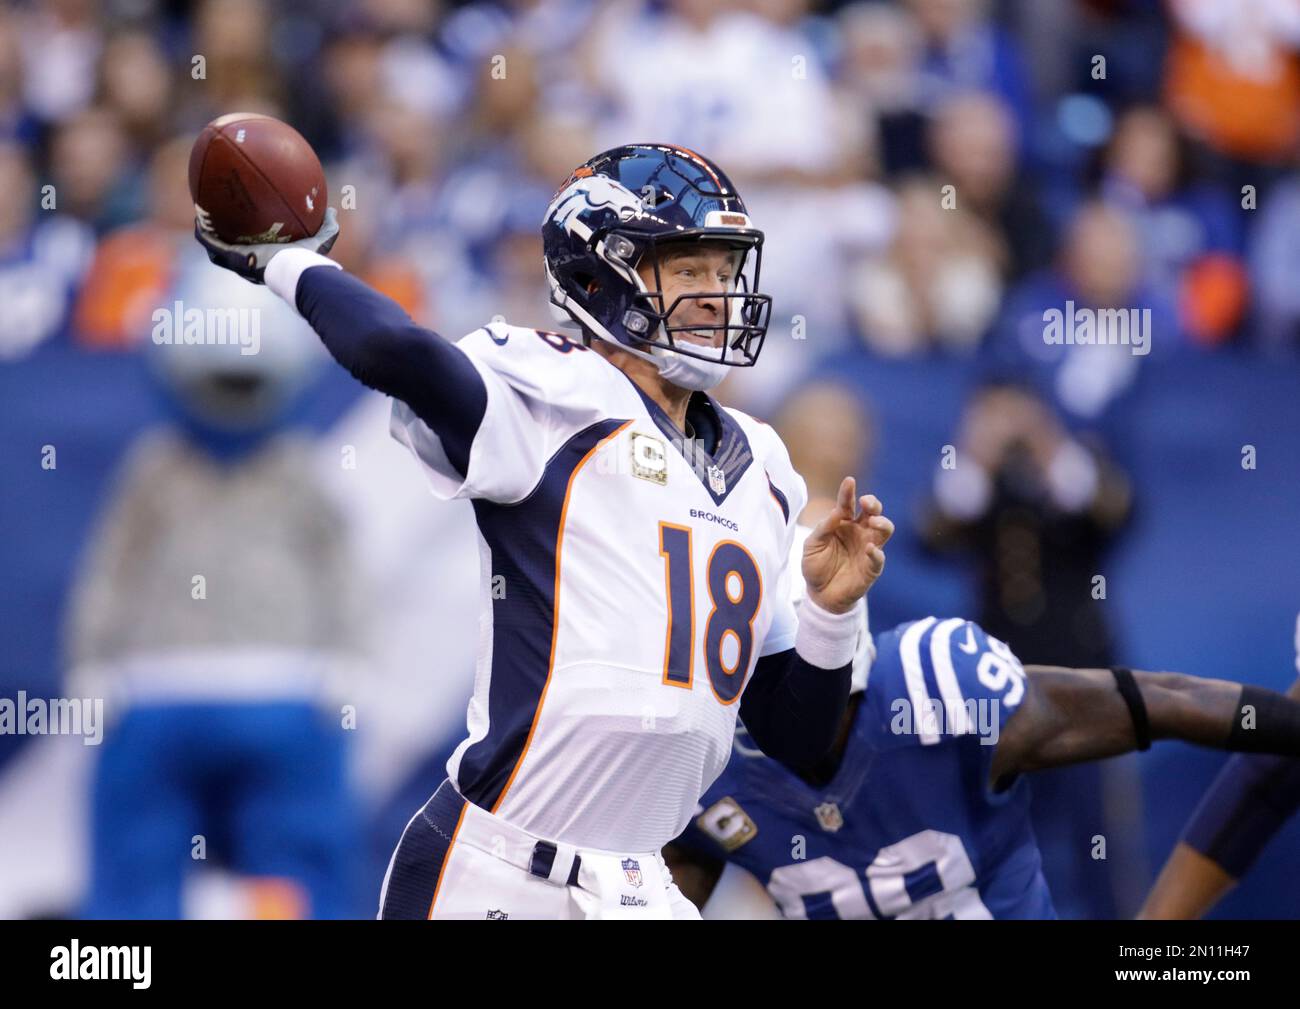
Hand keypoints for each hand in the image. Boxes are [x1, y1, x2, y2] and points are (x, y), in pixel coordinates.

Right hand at [194, 206, 339, 283]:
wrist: (296, 271)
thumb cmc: (309, 261)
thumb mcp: (321, 240)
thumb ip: (327, 226)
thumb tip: (333, 210)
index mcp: (268, 261)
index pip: (255, 252)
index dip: (249, 243)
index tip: (246, 229)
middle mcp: (251, 263)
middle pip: (232, 252)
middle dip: (224, 237)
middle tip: (218, 221)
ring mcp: (239, 262)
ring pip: (216, 249)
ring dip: (208, 234)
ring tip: (200, 217)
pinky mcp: (231, 257)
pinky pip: (211, 244)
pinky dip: (203, 232)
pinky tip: (198, 217)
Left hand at [802, 477, 893, 613]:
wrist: (819, 595)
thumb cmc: (815, 566)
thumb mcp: (812, 545)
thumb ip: (823, 528)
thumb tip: (837, 512)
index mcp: (843, 523)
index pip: (848, 503)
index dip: (849, 492)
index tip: (849, 481)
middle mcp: (859, 532)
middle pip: (873, 512)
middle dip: (873, 503)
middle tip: (867, 503)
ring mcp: (867, 548)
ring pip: (885, 529)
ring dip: (882, 522)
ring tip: (873, 522)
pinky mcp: (871, 567)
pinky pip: (879, 557)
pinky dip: (877, 552)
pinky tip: (870, 548)